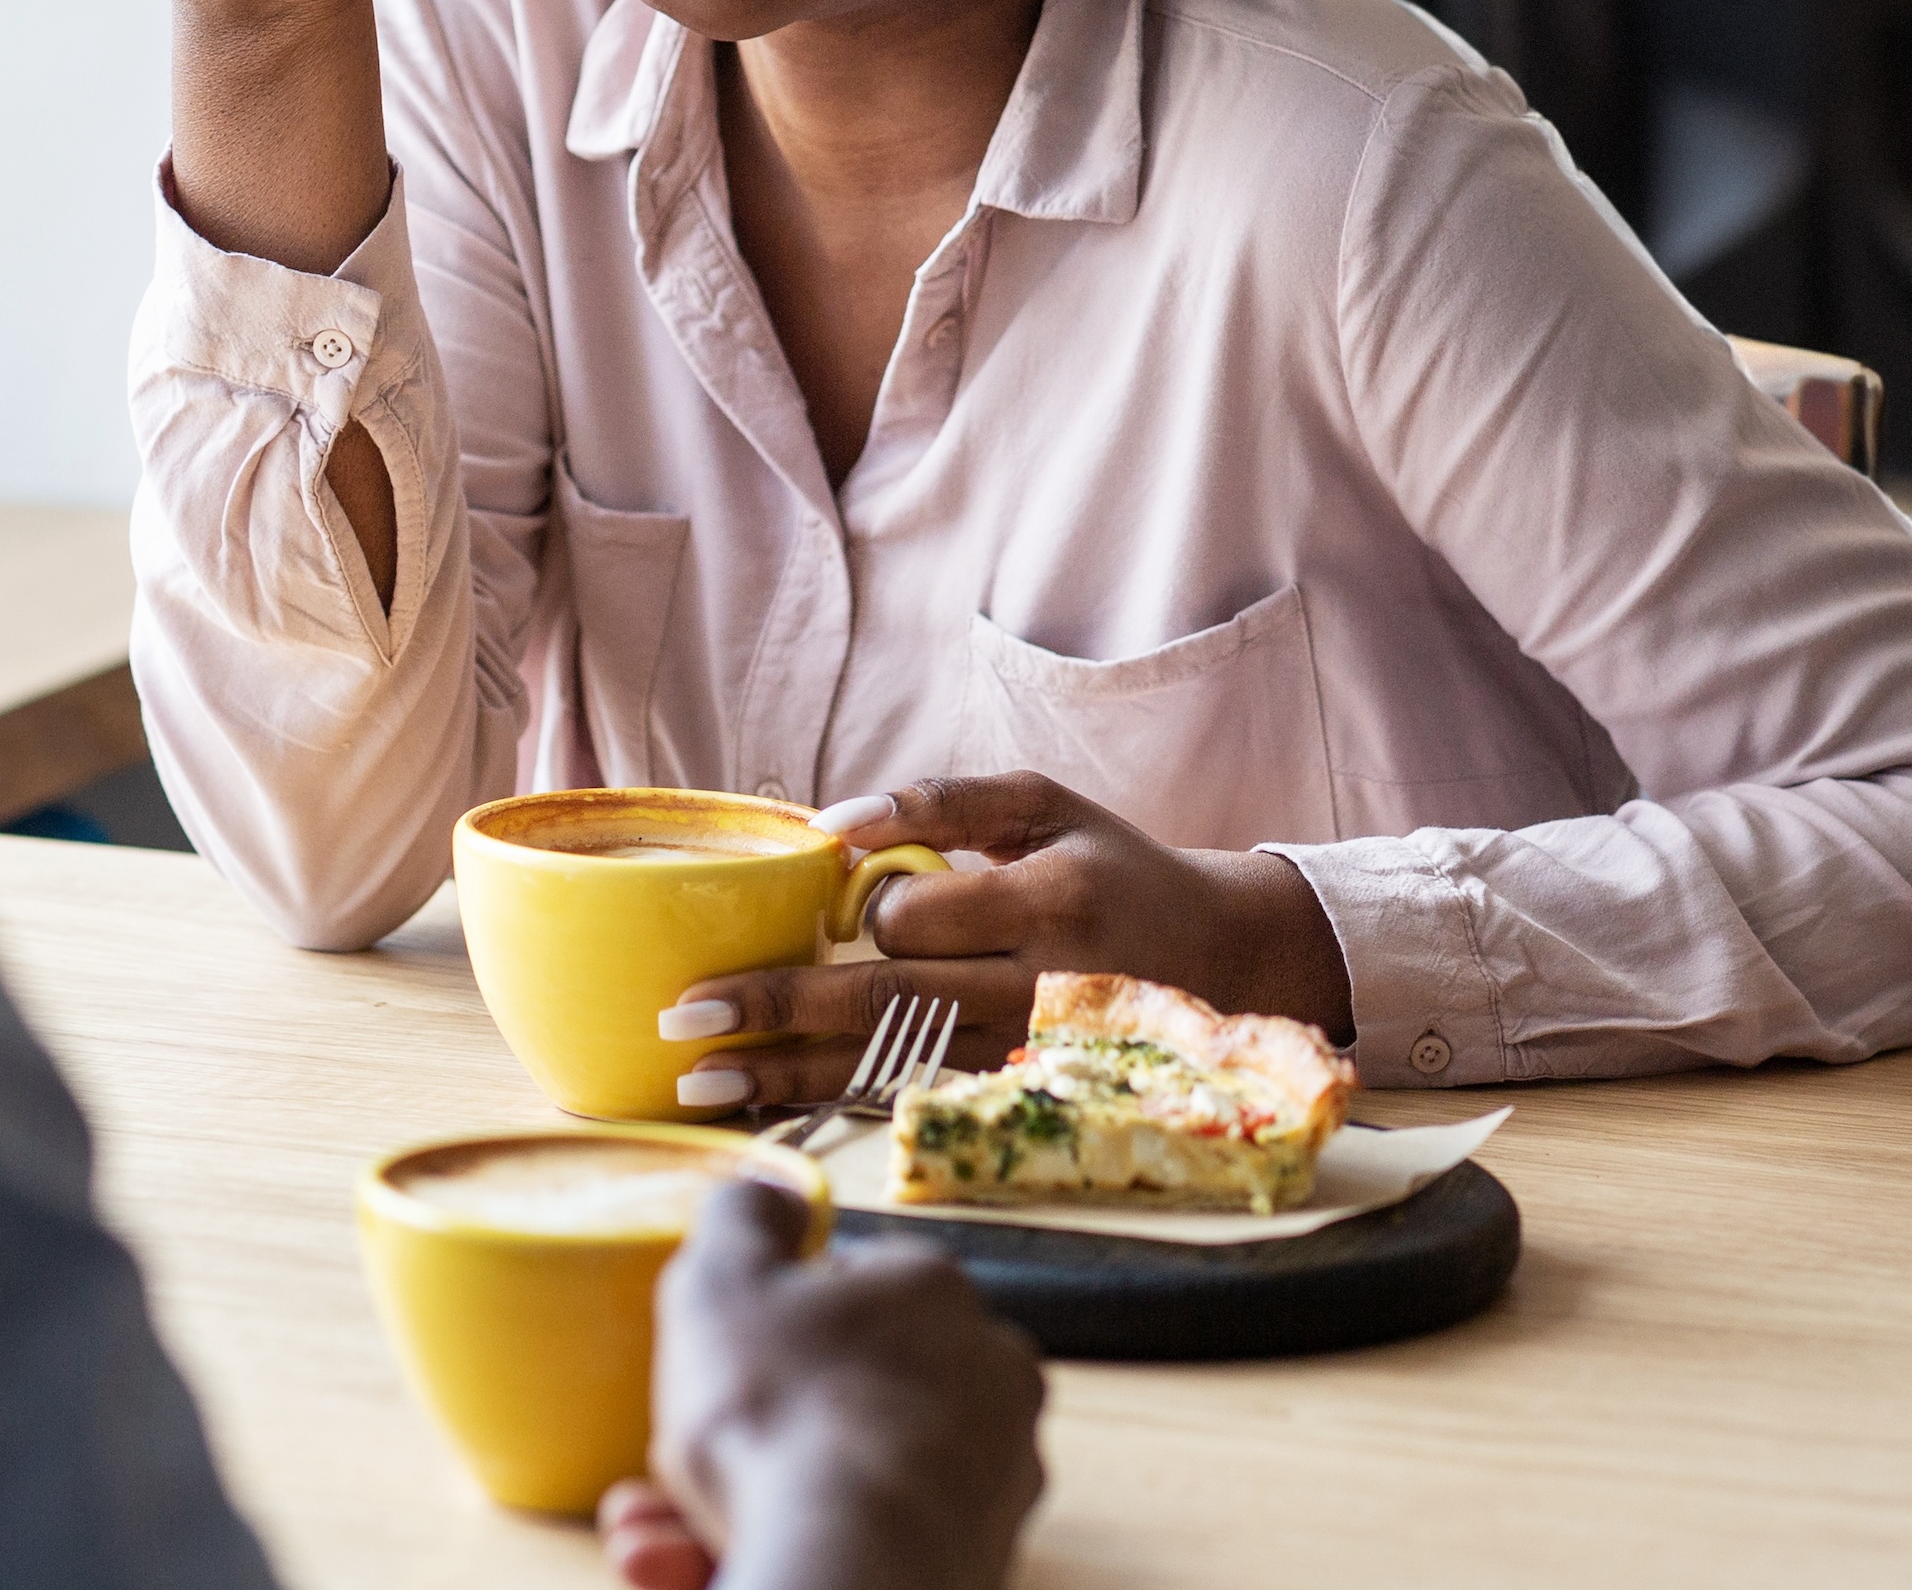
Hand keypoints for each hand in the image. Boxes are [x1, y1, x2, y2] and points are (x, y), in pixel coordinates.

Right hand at [602, 1182, 1042, 1589]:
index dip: (773, 1320)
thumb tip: (768, 1190)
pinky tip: (695, 1562)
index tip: (725, 1356)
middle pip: (843, 1389)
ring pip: (844, 1473)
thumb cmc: (781, 1414)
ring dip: (747, 1497)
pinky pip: (863, 1537)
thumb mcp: (720, 1279)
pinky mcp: (976, 1560)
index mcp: (934, 1292)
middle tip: (673, 1459)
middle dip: (748, 1427)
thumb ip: (742, 1217)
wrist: (845, 1570)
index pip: (851, 1284)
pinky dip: (790, 1542)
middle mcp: (987, 1378)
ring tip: (653, 1529)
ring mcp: (992, 1479)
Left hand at [661, 772, 1354, 1107]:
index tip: (848, 902)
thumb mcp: (1048, 804)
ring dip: (789, 1076)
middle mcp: (1043, 990)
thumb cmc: (1116, 868)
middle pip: (890, 1005)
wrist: (1225, 961)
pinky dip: (839, 1107)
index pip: (920, 918)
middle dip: (780, 1009)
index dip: (866, 912)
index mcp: (1054, 903)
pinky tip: (770, 1111)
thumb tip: (835, 822)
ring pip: (894, 1069)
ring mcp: (1033, 1057)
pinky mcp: (1025, 1099)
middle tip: (686, 1014)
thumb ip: (944, 799)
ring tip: (698, 1080)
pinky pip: (918, 1102)